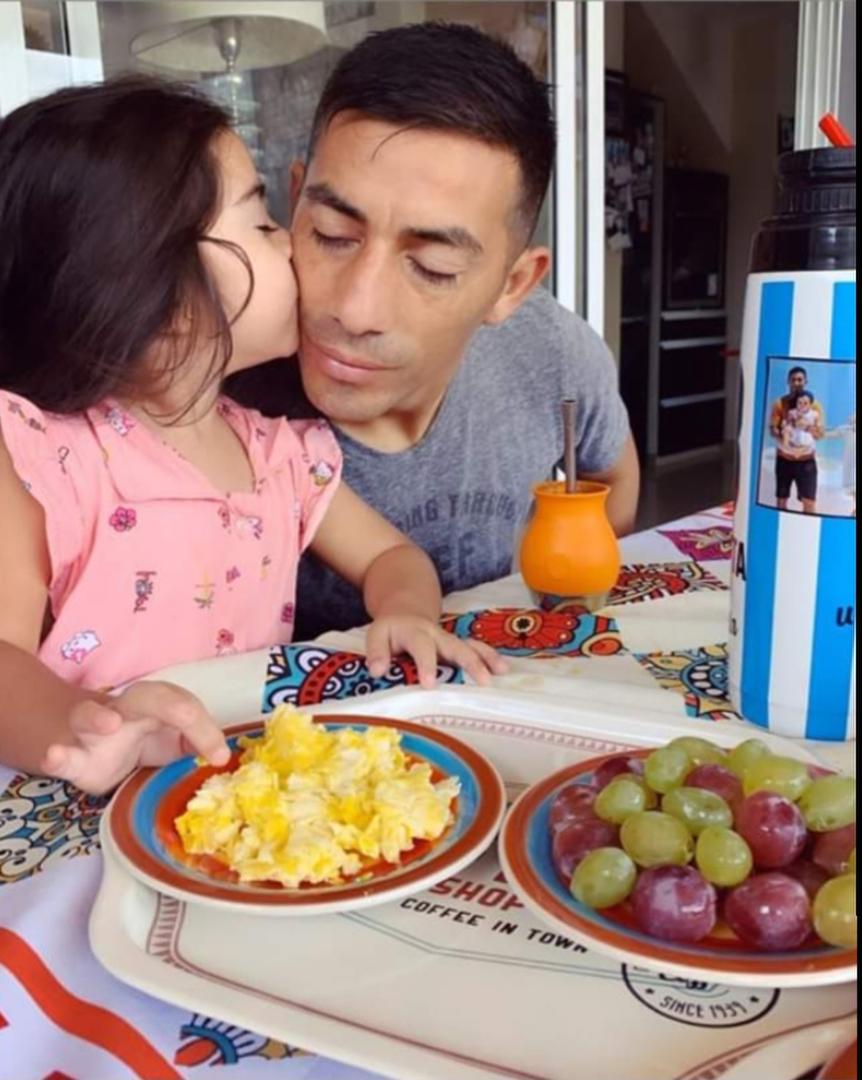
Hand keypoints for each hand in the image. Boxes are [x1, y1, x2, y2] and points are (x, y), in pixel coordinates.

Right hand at [41, 680, 229, 794]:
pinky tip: (54, 755)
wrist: (86, 745)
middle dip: (169, 705)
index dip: (206, 729)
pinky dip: (56, 755)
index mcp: (154, 703)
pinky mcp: (71, 757)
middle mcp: (123, 710)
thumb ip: (193, 743)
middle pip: (145, 698)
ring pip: (88, 715)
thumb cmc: (140, 739)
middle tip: (187, 716)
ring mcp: (91, 732)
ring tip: (109, 724)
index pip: (184, 707)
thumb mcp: (171, 742)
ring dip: (97, 717)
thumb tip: (220, 754)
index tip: (221, 757)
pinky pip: (60, 754)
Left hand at [365, 616, 508, 687]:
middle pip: (455, 646)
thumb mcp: (376, 635)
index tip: (430, 684)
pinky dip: (489, 657)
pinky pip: (476, 649)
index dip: (426, 665)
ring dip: (486, 658)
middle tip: (483, 680)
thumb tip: (378, 671)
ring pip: (470, 646)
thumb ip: (376, 652)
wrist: (406, 610)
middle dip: (470, 662)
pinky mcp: (457, 645)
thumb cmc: (391, 630)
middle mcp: (436, 635)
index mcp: (415, 632)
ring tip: (501, 672)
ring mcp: (449, 640)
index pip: (422, 648)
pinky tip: (503, 669)